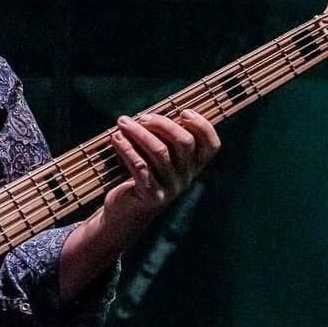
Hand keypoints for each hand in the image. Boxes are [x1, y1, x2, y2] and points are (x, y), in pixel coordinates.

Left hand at [101, 109, 219, 245]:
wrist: (124, 214)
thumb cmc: (139, 178)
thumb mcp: (155, 160)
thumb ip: (162, 140)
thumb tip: (150, 114)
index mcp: (193, 167)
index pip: (211, 145)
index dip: (202, 126)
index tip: (184, 112)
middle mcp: (186, 178)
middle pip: (184, 143)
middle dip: (162, 124)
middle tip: (141, 117)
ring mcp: (171, 188)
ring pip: (160, 152)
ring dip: (139, 133)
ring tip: (123, 123)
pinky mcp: (151, 196)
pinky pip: (140, 166)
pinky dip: (127, 149)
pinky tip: (116, 138)